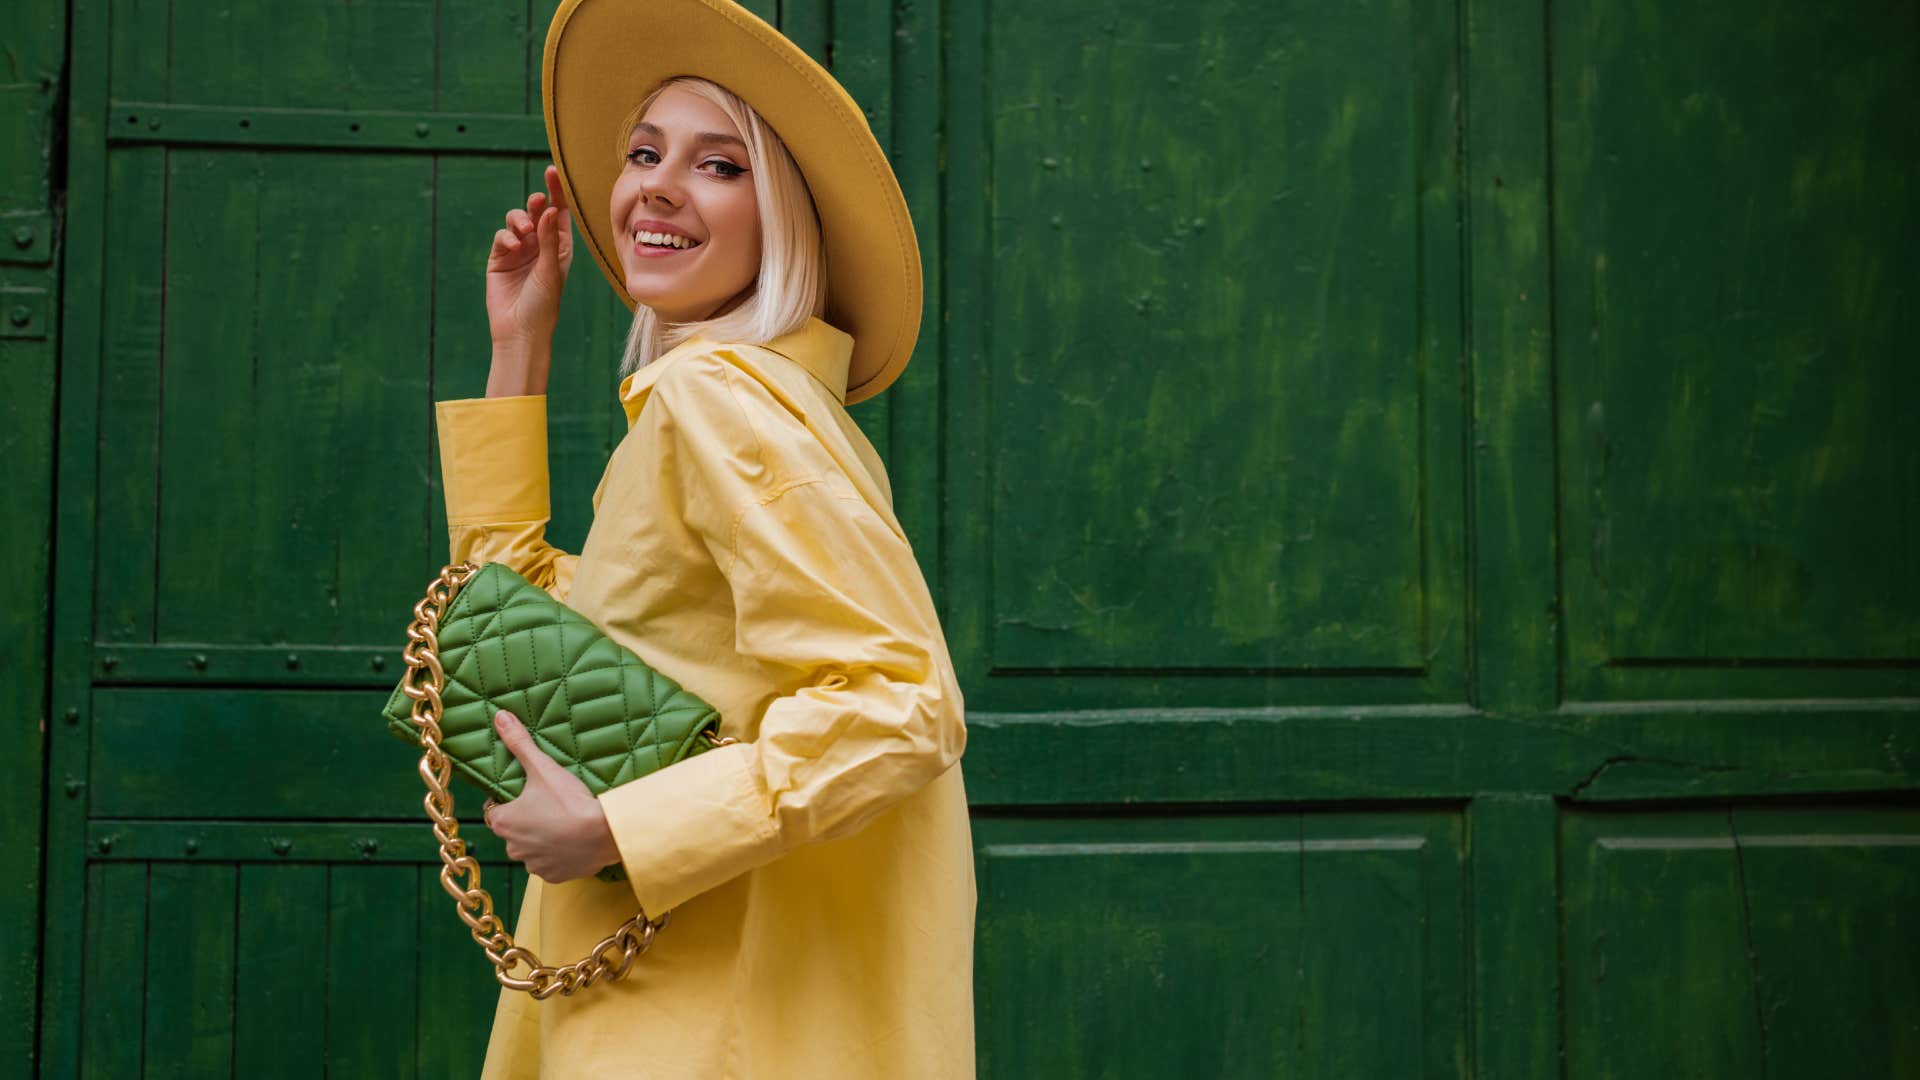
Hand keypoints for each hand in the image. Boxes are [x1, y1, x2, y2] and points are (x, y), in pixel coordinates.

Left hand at [482, 708, 621, 882]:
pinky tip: (572, 841)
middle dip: (527, 820)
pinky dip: (558, 855)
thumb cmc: (570, 801)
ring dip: (542, 839)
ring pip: (531, 849)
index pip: (494, 811)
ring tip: (563, 823)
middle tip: (550, 806)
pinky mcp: (554, 875)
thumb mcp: (543, 768)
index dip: (508, 801)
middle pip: (513, 831)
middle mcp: (513, 847)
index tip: (527, 793)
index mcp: (504, 822)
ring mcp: (534, 865)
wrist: (604, 833)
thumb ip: (519, 743)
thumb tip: (499, 717)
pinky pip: (550, 864)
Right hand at [485, 165, 574, 352]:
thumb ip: (550, 239)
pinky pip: (502, 237)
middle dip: (535, 204)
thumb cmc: (544, 304)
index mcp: (560, 247)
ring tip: (524, 232)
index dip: (556, 192)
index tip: (552, 172)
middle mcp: (540, 246)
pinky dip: (506, 237)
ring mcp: (519, 251)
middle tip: (537, 201)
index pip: (559, 213)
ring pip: (516, 221)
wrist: (520, 330)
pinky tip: (514, 247)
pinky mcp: (499, 259)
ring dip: (519, 220)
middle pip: (536, 213)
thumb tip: (550, 208)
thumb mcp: (551, 269)